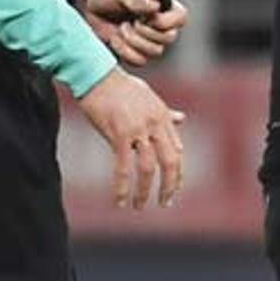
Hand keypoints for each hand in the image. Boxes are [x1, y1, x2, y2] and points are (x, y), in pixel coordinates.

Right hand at [75, 67, 186, 208]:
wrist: (97, 74)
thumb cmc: (120, 86)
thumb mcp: (149, 96)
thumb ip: (165, 112)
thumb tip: (182, 118)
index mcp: (162, 116)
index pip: (177, 149)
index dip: (177, 171)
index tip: (174, 187)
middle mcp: (154, 124)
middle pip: (170, 161)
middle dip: (170, 185)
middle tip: (166, 202)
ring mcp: (138, 129)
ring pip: (148, 167)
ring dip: (146, 191)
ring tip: (141, 206)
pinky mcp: (118, 134)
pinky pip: (123, 167)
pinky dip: (122, 187)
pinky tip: (120, 200)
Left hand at [76, 0, 188, 67]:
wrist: (89, 4)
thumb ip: (137, 0)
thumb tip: (155, 9)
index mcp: (165, 6)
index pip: (181, 18)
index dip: (162, 21)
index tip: (143, 15)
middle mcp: (162, 24)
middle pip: (168, 39)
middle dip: (144, 32)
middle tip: (128, 21)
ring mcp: (150, 40)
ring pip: (155, 52)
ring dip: (133, 42)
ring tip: (120, 28)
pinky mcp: (136, 52)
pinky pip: (140, 61)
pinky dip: (125, 52)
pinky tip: (115, 38)